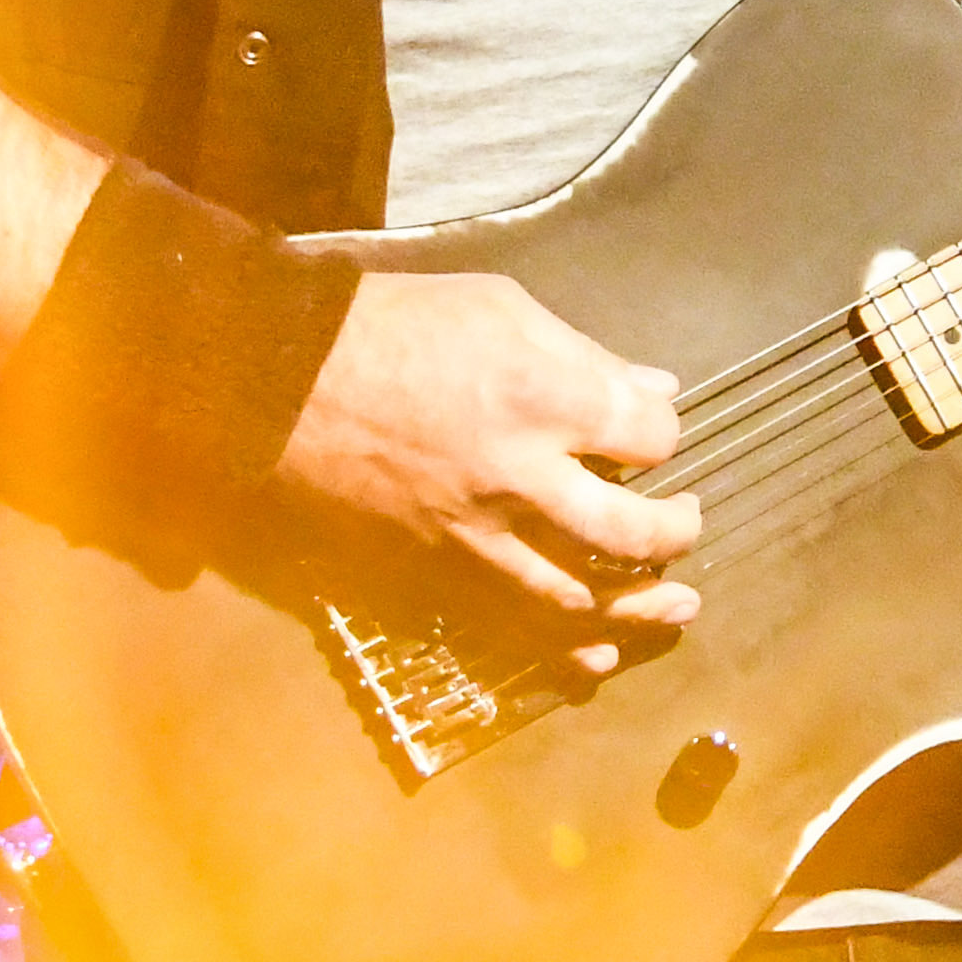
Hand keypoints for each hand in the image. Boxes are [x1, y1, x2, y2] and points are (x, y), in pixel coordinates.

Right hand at [275, 271, 698, 673]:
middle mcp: (516, 478)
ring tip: (675, 608)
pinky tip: (595, 656)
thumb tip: (654, 391)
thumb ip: (583, 354)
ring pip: (578, 598)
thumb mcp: (494, 306)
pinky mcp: (430, 577)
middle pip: (631, 532)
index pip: (649, 439)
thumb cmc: (385, 328)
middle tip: (686, 525)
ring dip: (637, 609)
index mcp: (539, 397)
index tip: (651, 435)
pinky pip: (510, 629)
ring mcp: (472, 538)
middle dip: (674, 533)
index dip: (664, 438)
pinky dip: (562, 649)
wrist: (275, 384)